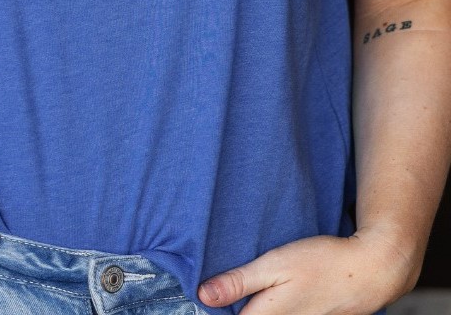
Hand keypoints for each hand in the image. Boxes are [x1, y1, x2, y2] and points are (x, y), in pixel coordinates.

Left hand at [197, 227, 421, 314]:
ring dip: (252, 306)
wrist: (370, 271)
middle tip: (220, 292)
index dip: (216, 310)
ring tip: (244, 292)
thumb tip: (203, 296)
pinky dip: (269, 309)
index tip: (205, 298)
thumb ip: (238, 282)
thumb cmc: (320, 263)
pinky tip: (269, 296)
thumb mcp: (273, 265)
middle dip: (232, 307)